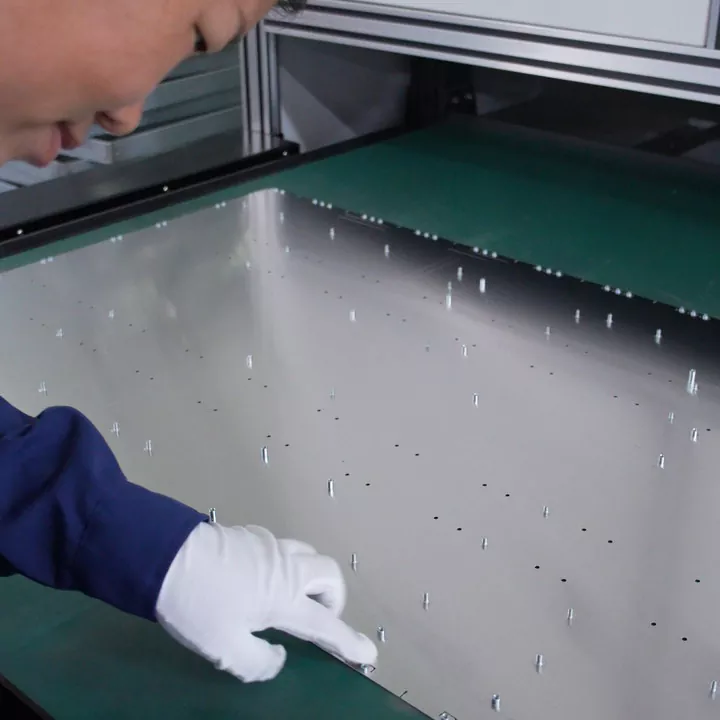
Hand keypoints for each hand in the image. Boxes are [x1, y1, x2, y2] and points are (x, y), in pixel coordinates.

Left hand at [155, 522, 376, 681]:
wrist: (165, 555)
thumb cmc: (197, 605)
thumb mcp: (225, 649)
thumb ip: (259, 661)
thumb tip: (278, 657)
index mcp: (284, 599)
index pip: (326, 625)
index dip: (348, 642)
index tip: (368, 653)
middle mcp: (286, 568)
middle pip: (330, 574)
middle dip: (333, 598)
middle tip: (315, 617)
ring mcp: (270, 547)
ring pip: (308, 555)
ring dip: (310, 577)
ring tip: (288, 597)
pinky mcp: (251, 535)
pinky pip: (283, 548)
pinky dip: (286, 565)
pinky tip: (259, 578)